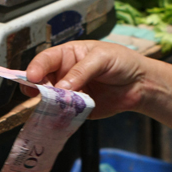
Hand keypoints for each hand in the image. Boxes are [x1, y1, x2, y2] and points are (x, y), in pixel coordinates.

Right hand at [23, 41, 152, 118]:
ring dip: (48, 103)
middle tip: (36, 94)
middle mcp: (63, 73)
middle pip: (41, 81)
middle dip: (36, 87)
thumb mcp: (101, 58)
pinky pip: (62, 113)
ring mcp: (68, 92)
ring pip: (49, 99)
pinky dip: (60, 116)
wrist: (139, 84)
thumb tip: (62, 86)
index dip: (36, 67)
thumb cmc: (121, 62)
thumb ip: (81, 71)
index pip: (45, 60)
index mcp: (67, 55)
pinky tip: (62, 115)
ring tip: (53, 105)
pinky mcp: (75, 109)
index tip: (32, 77)